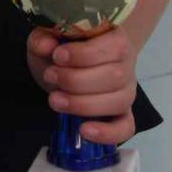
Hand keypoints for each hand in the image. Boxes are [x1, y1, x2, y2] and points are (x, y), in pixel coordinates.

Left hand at [26, 25, 137, 144]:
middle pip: (116, 76)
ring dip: (84, 104)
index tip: (57, 56)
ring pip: (119, 101)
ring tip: (55, 100)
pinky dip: (108, 133)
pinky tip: (84, 130)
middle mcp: (126, 64)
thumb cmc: (62, 49)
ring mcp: (127, 90)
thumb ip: (43, 37)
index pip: (114, 46)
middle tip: (50, 76)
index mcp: (115, 38)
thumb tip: (47, 45)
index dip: (85, 54)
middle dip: (77, 80)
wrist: (68, 66)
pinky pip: (125, 127)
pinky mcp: (122, 113)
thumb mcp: (48, 38)